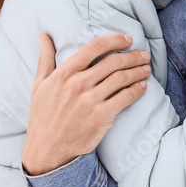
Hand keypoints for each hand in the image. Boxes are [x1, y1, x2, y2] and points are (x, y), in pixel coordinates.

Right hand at [21, 33, 150, 175]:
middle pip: (113, 62)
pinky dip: (137, 90)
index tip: (128, 39)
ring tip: (146, 69)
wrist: (46, 151)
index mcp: (63, 73)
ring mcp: (89, 101)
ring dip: (138, 71)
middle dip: (132, 56)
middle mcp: (77, 84)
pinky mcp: (101, 117)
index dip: (115, 40)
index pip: (94, 47)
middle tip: (143, 55)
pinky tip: (143, 87)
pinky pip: (125, 98)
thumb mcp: (39, 85)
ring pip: (121, 78)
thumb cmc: (42, 117)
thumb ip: (45, 58)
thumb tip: (44, 35)